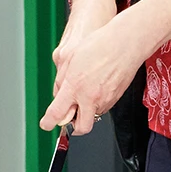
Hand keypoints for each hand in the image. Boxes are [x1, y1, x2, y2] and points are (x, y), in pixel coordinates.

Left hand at [41, 14, 143, 135]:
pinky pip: (103, 107)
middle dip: (73, 127)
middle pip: (81, 127)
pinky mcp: (116, 98)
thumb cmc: (99, 46)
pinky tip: (95, 86)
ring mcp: (105, 100)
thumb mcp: (70, 59)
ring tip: (84, 92)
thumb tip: (57, 95)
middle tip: (68, 117)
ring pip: (93, 116)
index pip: (57, 113)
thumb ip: (61, 80)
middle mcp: (90, 97)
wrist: (124, 44)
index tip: (46, 124)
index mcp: (75, 87)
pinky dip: (96, 103)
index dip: (49, 122)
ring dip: (86, 111)